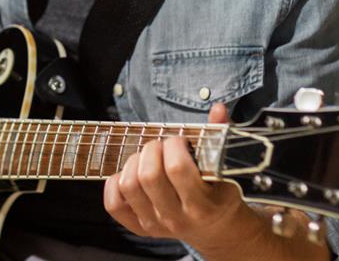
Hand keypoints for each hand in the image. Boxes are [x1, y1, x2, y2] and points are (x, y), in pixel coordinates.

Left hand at [103, 103, 249, 247]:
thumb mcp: (224, 169)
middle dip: (152, 149)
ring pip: (129, 185)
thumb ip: (219, 137)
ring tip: (148, 158)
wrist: (216, 229)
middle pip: (149, 175)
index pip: (177, 168)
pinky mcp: (139, 227)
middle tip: (162, 147)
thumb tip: (218, 108)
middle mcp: (177, 219)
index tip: (180, 141)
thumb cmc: (218, 194)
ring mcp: (156, 225)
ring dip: (134, 162)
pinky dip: (116, 182)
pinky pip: (114, 204)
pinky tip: (133, 174)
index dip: (174, 145)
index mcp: (202, 206)